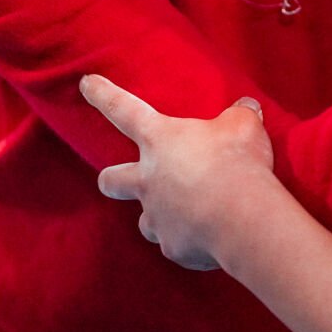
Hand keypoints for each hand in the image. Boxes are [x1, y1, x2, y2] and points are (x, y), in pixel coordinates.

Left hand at [80, 75, 275, 270]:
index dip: (103, 94)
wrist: (241, 218)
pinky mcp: (174, 247)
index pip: (124, 109)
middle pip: (111, 180)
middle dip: (112, 178)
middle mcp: (149, 180)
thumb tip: (246, 109)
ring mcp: (158, 217)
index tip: (85, 83)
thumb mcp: (243, 125)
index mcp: (160, 140)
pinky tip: (211, 236)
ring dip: (158, 215)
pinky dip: (190, 239)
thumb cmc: (236, 161)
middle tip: (122, 178)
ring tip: (185, 212)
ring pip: (144, 220)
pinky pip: (177, 243)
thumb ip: (239, 116)